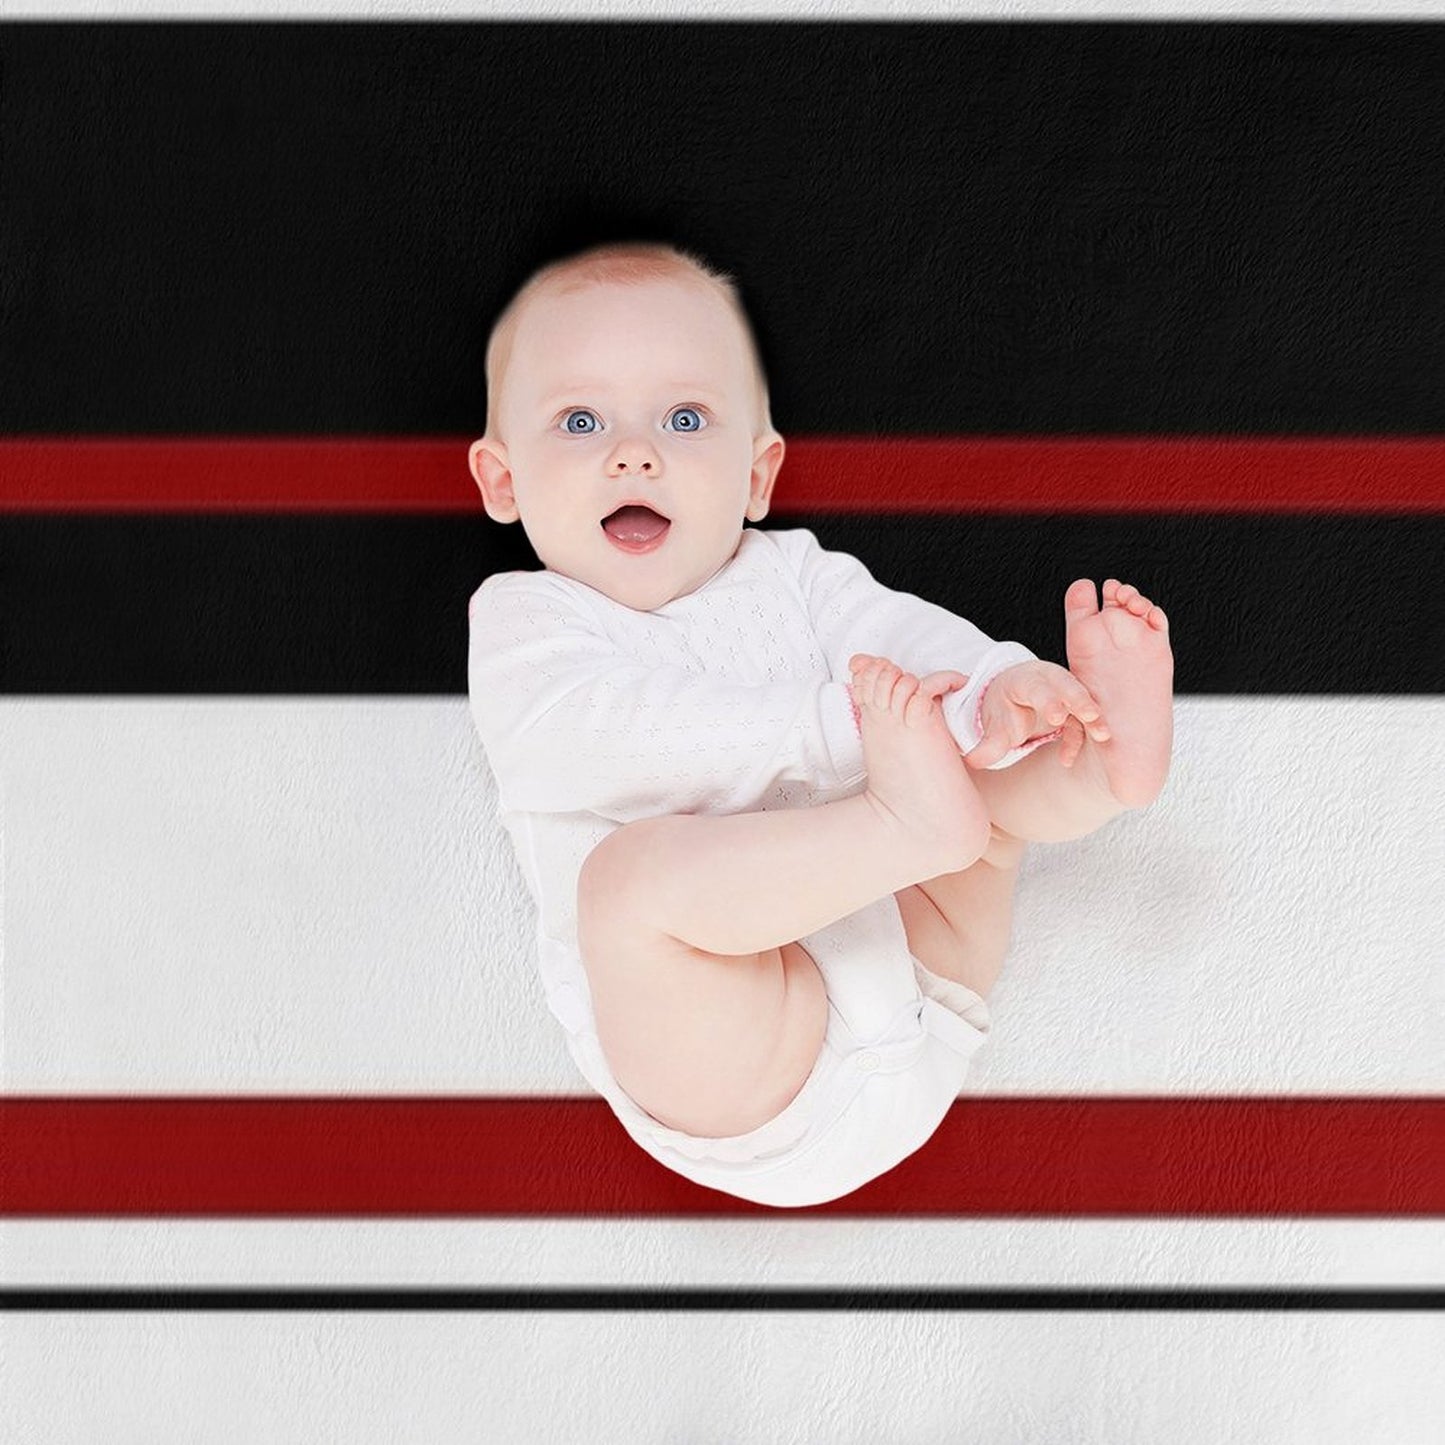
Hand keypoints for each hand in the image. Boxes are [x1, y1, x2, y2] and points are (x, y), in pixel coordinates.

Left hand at [964, 660, 1109, 770]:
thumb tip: (972, 761)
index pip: (1037, 687)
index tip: (1057, 716)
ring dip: (1093, 717)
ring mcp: (1065, 691)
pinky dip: (1080, 738)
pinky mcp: (1076, 705)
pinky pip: (1082, 720)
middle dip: (1079, 700)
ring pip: (1083, 700)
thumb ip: (987, 745)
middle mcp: (1048, 680)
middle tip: (1091, 716)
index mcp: (1024, 680)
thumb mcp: (994, 724)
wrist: (1013, 696)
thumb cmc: (1005, 708)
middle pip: (1067, 686)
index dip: (1048, 700)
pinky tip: (1065, 760)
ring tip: (1102, 735)